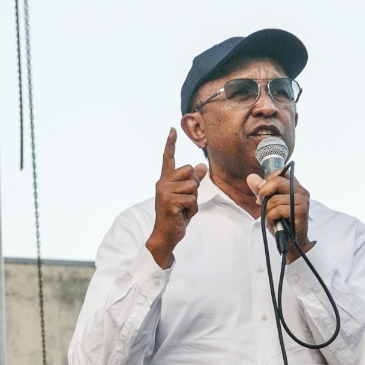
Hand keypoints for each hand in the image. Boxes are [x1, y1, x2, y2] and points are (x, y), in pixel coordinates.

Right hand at [146, 128, 205, 267]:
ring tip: (183, 209)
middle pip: (189, 170)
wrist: (166, 235)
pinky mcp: (169, 200)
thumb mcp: (186, 196)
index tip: (172, 129)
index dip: (171, 144)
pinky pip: (192, 199)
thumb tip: (202, 166)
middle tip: (186, 200)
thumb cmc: (176, 216)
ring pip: (193, 186)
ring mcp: (164, 191)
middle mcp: (162, 183)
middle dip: (195, 185)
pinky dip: (192, 209)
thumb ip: (192, 181)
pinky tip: (182, 215)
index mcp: (165, 180)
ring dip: (194, 200)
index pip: (168, 158)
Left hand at [246, 166, 310, 260]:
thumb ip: (261, 190)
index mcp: (295, 186)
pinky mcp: (300, 212)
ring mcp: (302, 201)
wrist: (292, 241)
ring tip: (272, 217)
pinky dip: (271, 218)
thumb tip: (251, 177)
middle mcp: (301, 191)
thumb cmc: (281, 222)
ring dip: (267, 210)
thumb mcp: (268, 204)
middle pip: (277, 181)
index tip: (262, 191)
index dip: (268, 180)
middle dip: (263, 192)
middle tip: (260, 203)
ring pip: (275, 199)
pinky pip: (277, 210)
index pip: (281, 172)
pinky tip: (276, 222)